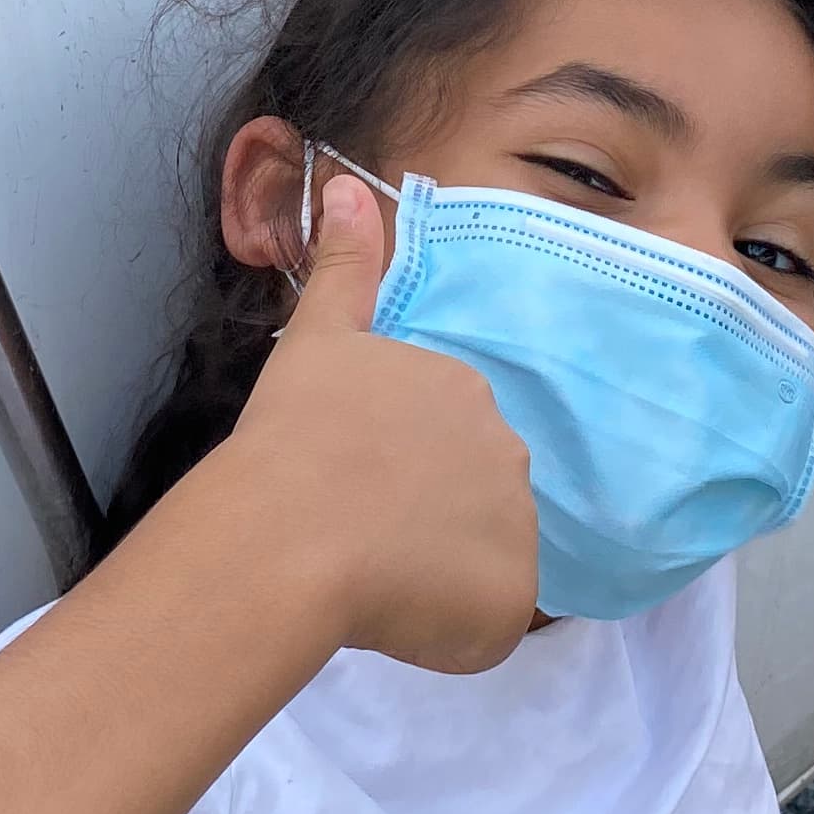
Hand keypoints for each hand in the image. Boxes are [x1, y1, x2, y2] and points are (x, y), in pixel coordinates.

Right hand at [221, 171, 537, 671]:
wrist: (295, 528)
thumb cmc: (295, 435)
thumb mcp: (317, 336)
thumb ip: (345, 266)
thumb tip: (347, 185)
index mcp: (464, 387)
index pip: (443, 442)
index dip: (392, 471)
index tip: (348, 484)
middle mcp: (509, 449)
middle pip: (468, 499)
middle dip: (419, 519)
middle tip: (353, 533)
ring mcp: (518, 526)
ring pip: (476, 561)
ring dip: (432, 573)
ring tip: (364, 576)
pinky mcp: (513, 598)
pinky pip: (482, 621)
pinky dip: (443, 628)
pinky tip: (390, 615)